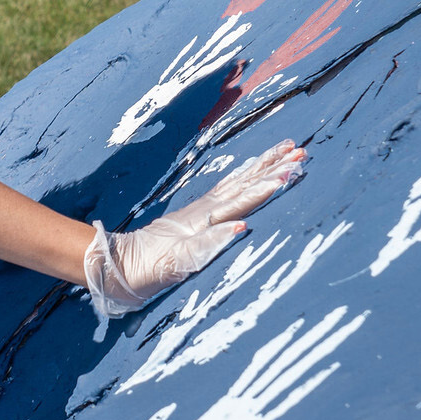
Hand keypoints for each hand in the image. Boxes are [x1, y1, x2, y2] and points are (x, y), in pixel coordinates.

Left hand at [84, 140, 306, 318]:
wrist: (120, 266)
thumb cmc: (150, 268)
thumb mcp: (180, 261)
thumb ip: (210, 243)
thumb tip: (243, 226)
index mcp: (204, 221)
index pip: (242, 200)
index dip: (266, 187)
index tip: (291, 172)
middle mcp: (204, 212)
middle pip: (243, 185)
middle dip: (272, 169)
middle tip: (300, 151)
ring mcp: (199, 212)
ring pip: (236, 184)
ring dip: (261, 168)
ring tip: (285, 150)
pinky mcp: (194, 217)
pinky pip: (225, 191)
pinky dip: (241, 179)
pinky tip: (249, 172)